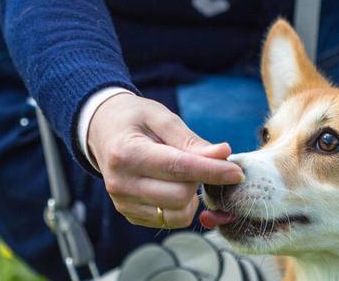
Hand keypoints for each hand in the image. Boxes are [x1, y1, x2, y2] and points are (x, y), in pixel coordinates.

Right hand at [87, 93, 243, 227]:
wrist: (101, 130)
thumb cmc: (135, 119)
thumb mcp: (162, 118)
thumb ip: (192, 140)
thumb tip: (223, 154)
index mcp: (127, 153)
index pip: (178, 168)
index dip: (212, 171)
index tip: (237, 172)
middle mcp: (121, 183)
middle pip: (179, 195)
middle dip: (201, 181)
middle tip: (205, 163)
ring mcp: (122, 202)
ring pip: (176, 214)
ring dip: (192, 197)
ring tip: (187, 175)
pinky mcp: (129, 214)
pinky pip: (168, 221)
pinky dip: (181, 207)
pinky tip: (176, 186)